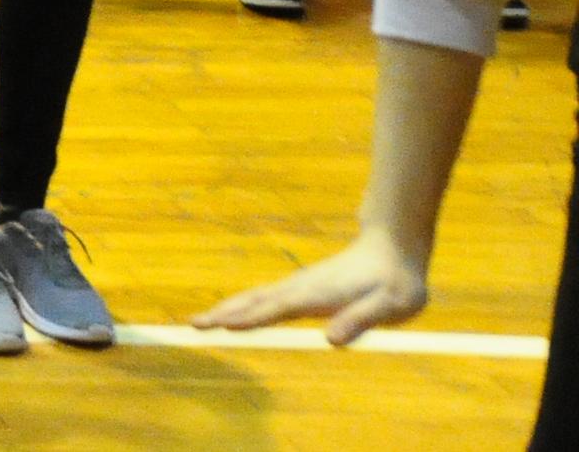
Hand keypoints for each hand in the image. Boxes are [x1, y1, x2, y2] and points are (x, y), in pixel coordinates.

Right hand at [193, 229, 430, 346]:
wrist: (395, 247)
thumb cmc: (397, 282)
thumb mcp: (390, 306)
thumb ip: (361, 321)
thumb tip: (331, 341)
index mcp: (317, 294)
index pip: (277, 310)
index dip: (250, 320)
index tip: (222, 327)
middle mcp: (301, 288)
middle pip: (255, 301)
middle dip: (223, 313)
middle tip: (192, 325)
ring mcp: (299, 285)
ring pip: (256, 297)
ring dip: (228, 309)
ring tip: (202, 321)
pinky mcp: (303, 287)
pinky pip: (265, 298)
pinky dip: (243, 305)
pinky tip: (237, 312)